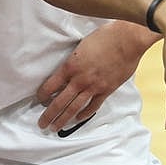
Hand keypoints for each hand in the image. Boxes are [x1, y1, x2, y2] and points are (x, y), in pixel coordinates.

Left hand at [35, 21, 152, 129]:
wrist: (126, 40)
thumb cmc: (103, 37)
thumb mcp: (80, 46)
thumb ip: (73, 61)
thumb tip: (66, 70)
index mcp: (70, 66)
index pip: (50, 85)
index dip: (42, 95)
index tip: (38, 100)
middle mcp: (79, 79)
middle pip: (59, 102)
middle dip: (49, 115)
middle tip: (42, 124)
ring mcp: (93, 87)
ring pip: (74, 108)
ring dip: (63, 119)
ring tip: (55, 127)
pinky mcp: (107, 90)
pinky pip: (93, 106)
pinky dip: (85, 114)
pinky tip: (78, 119)